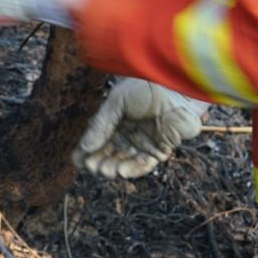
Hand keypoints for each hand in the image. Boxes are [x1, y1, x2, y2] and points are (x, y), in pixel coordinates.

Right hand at [75, 79, 208, 178]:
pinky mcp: (162, 149)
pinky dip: (134, 169)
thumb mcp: (118, 101)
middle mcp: (129, 134)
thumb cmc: (148, 87)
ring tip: (107, 171)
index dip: (87, 152)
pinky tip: (122, 171)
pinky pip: (145, 165)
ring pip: (126, 163)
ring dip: (115, 169)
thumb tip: (85, 147)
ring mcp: (145, 143)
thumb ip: (102, 124)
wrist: (178, 86)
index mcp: (116, 121)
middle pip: (110, 155)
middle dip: (100, 163)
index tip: (78, 161)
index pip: (97, 141)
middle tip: (93, 166)